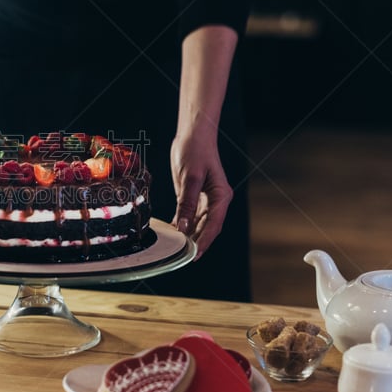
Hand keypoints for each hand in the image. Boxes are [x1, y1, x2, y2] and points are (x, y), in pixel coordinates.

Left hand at [170, 131, 232, 259]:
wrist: (193, 135)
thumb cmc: (195, 151)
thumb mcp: (190, 177)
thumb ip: (186, 203)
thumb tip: (182, 226)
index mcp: (221, 196)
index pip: (213, 225)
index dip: (203, 242)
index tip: (193, 255)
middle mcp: (215, 201)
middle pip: (206, 228)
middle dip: (195, 242)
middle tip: (180, 256)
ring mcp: (205, 200)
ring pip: (197, 224)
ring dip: (187, 235)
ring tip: (174, 248)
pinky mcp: (193, 197)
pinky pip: (188, 215)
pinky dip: (180, 224)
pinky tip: (171, 233)